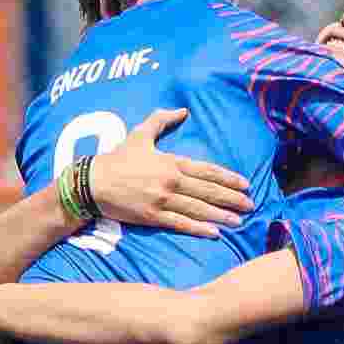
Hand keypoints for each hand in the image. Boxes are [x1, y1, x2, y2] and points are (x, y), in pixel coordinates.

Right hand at [83, 108, 252, 236]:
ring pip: (198, 209)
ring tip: (239, 221)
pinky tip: (214, 233)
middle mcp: (171, 181)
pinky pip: (180, 223)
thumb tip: (182, 110)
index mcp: (171, 162)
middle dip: (232, 199)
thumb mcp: (139, 134)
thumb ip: (161, 120)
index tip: (245, 184)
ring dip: (221, 216)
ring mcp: (162, 200)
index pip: (207, 171)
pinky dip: (198, 229)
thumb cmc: (117, 159)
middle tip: (251, 205)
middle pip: (208, 191)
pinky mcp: (152, 217)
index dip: (228, 178)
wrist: (92, 182)